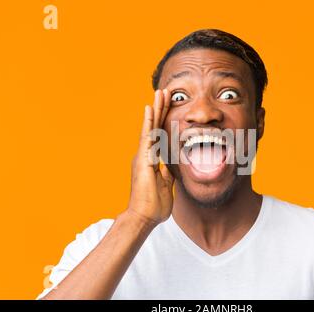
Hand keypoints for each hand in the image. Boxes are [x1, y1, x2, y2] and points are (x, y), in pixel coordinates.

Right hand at [127, 89, 173, 225]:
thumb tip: (171, 165)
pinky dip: (148, 122)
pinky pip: (146, 138)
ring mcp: (142, 156)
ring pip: (150, 127)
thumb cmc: (153, 205)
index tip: (171, 104)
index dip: (165, 119)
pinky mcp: (142, 160)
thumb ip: (167, 172)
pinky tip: (150, 109)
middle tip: (165, 91)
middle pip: (155, 126)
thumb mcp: (166, 184)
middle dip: (161, 108)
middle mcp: (145, 154)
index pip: (160, 134)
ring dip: (156, 109)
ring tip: (160, 92)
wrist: (144, 218)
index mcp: (152, 159)